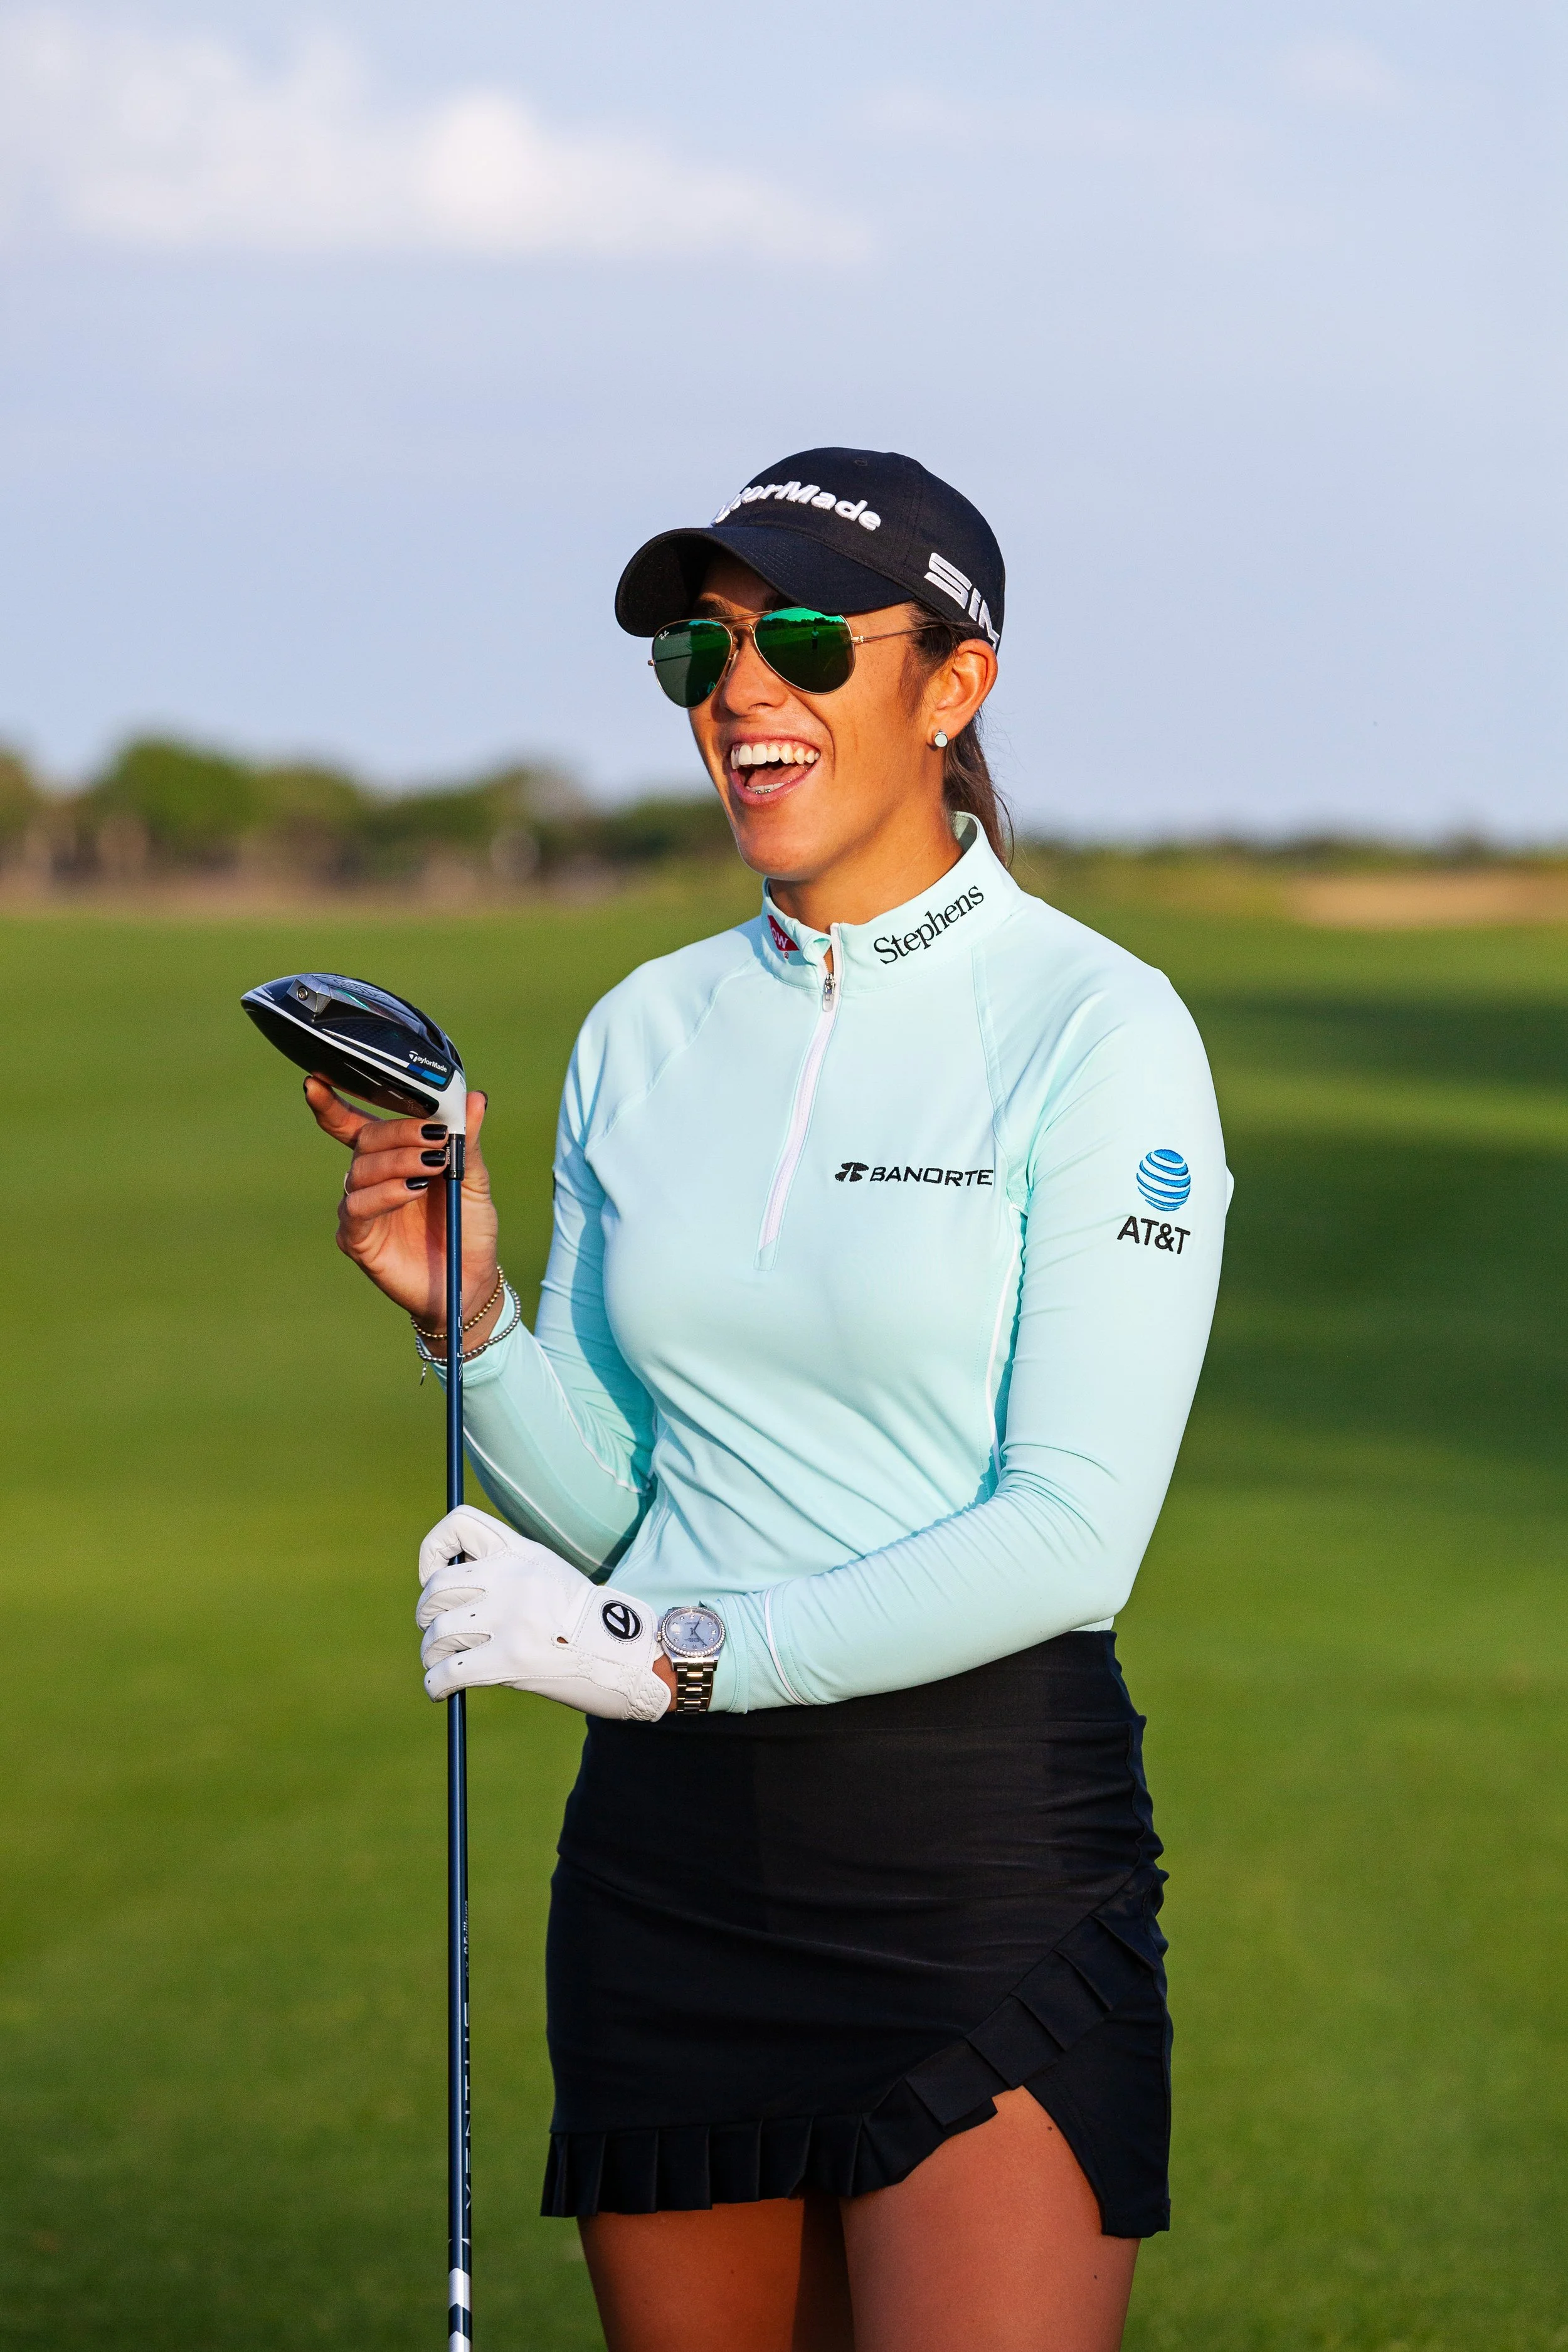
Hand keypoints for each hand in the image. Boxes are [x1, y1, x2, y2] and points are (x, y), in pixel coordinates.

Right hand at [305, 1078, 501, 1331]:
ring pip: (360, 1171)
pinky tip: (412, 1191)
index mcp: (392, 1159)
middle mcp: (370, 1180)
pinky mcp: (357, 1240)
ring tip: (432, 1166)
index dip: (334, 1104)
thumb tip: (475, 1098)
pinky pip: (358, 1209)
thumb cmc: (468, 1229)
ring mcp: (360, 1210)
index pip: (355, 1125)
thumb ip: (468, 1141)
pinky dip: (385, 1194)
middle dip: (398, 1133)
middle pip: (365, 1141)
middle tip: (434, 1136)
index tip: (317, 1081)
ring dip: (398, 1162)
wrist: (469, 1283)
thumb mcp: (473, 1180)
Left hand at [415, 1504, 670, 1721]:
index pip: (458, 1524)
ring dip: (430, 1653)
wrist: (625, 1656)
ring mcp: (509, 1619)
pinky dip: (435, 1685)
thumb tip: (442, 1586)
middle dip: (426, 1614)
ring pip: (437, 1632)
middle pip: (436, 1587)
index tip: (435, 1576)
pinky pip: (446, 1672)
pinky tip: (441, 1690)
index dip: (433, 1550)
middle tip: (437, 1631)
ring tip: (440, 1664)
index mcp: (521, 1551)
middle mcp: (510, 1579)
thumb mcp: (546, 1574)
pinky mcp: (508, 1660)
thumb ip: (502, 1570)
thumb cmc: (580, 1621)